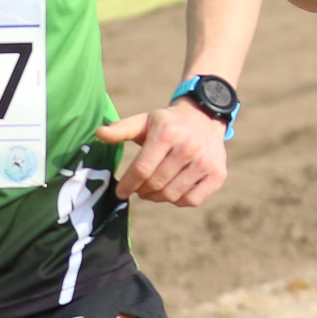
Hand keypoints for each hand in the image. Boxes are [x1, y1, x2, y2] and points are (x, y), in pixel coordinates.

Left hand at [95, 104, 227, 208]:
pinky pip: (192, 200)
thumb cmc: (167, 123)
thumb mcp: (144, 121)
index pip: (142, 169)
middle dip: (141, 191)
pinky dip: (178, 200)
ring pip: (173, 195)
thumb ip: (121, 129)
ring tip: (152, 190)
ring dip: (157, 197)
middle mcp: (189, 147)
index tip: (120, 192)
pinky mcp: (218, 174)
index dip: (128, 185)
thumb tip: (98, 134)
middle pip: (156, 184)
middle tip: (137, 189)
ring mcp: (205, 162)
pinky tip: (172, 191)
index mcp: (167, 133)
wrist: (204, 117)